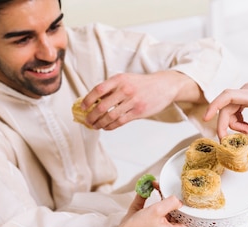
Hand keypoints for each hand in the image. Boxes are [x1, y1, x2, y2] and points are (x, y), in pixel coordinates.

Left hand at [79, 71, 202, 129]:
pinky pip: (120, 121)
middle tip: (87, 120)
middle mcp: (125, 89)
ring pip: (110, 116)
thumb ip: (112, 88)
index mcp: (119, 79)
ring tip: (95, 126)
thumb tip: (95, 100)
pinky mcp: (138, 112)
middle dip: (92, 116)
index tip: (83, 107)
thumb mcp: (126, 79)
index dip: (88, 100)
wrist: (164, 86)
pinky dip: (111, 126)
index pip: (98, 90)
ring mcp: (132, 101)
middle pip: (102, 106)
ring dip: (100, 123)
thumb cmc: (143, 84)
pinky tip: (106, 127)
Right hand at [119, 194, 214, 226]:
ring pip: (180, 224)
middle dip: (191, 214)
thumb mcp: (155, 210)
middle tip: (192, 202)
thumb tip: (179, 200)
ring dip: (177, 212)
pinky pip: (172, 224)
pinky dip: (169, 214)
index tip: (216, 224)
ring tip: (169, 198)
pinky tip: (162, 204)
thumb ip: (171, 202)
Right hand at [203, 82, 247, 158]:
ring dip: (235, 124)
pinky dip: (238, 120)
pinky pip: (235, 108)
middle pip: (226, 107)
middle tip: (228, 140)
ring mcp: (247, 92)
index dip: (214, 106)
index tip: (206, 118)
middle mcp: (247, 90)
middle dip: (226, 125)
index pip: (227, 96)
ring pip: (230, 108)